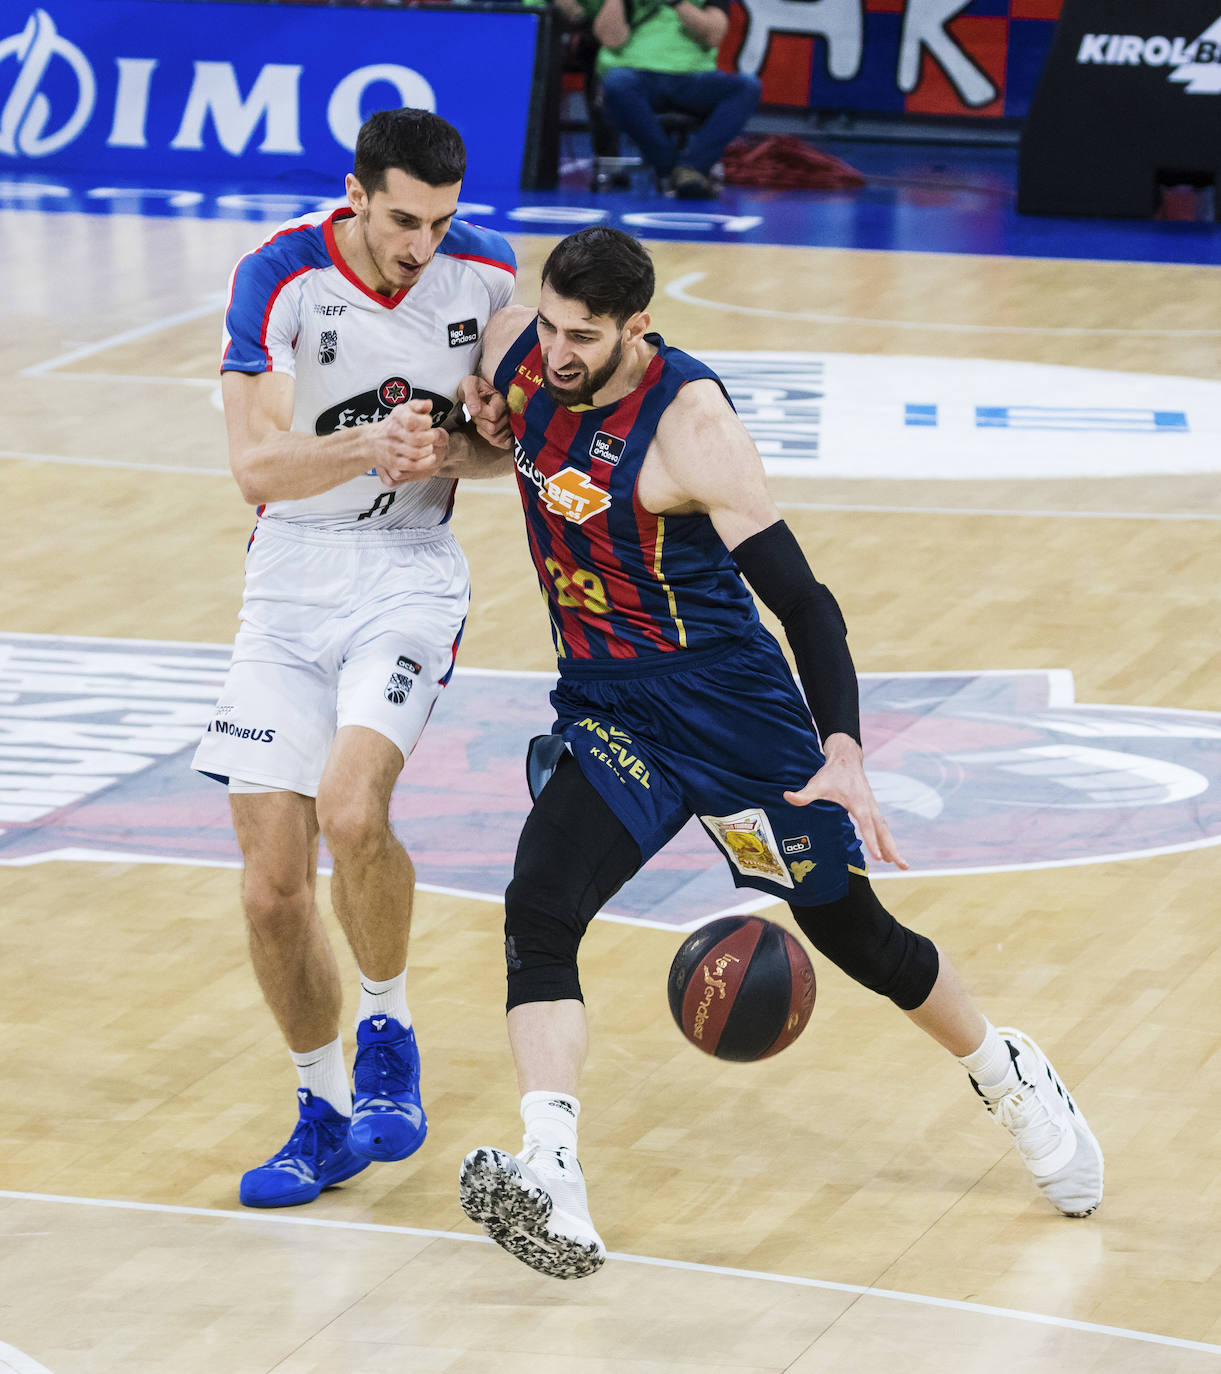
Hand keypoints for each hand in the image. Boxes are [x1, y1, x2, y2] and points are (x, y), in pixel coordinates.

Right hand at [373, 399, 447, 485]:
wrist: (371, 441)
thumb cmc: (394, 424)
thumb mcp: (404, 410)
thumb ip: (418, 406)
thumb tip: (428, 404)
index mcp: (397, 417)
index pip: (413, 420)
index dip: (425, 422)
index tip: (427, 423)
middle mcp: (393, 432)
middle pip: (417, 438)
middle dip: (429, 438)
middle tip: (430, 437)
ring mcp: (393, 448)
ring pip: (416, 453)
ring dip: (427, 450)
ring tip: (429, 447)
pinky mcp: (394, 462)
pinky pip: (411, 465)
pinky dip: (425, 463)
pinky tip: (430, 458)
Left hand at [458, 374, 512, 448]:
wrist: (478, 390)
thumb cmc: (474, 387)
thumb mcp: (469, 384)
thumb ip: (471, 395)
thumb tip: (475, 411)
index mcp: (502, 399)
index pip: (493, 415)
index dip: (480, 413)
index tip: (476, 406)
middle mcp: (511, 412)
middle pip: (493, 428)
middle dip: (480, 422)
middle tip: (478, 413)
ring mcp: (512, 423)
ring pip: (497, 438)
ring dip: (485, 431)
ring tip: (483, 419)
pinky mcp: (511, 432)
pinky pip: (505, 444)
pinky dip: (494, 440)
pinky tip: (488, 430)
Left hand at [783, 734, 908, 869]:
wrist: (846, 758)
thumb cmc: (831, 773)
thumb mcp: (816, 783)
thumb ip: (804, 794)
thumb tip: (787, 797)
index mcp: (858, 803)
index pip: (867, 825)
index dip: (872, 841)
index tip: (878, 857)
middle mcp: (869, 806)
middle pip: (883, 831)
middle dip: (892, 848)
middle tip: (903, 866)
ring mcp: (873, 807)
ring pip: (885, 830)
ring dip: (893, 847)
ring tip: (901, 865)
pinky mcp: (872, 808)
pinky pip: (882, 827)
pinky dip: (887, 840)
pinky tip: (888, 853)